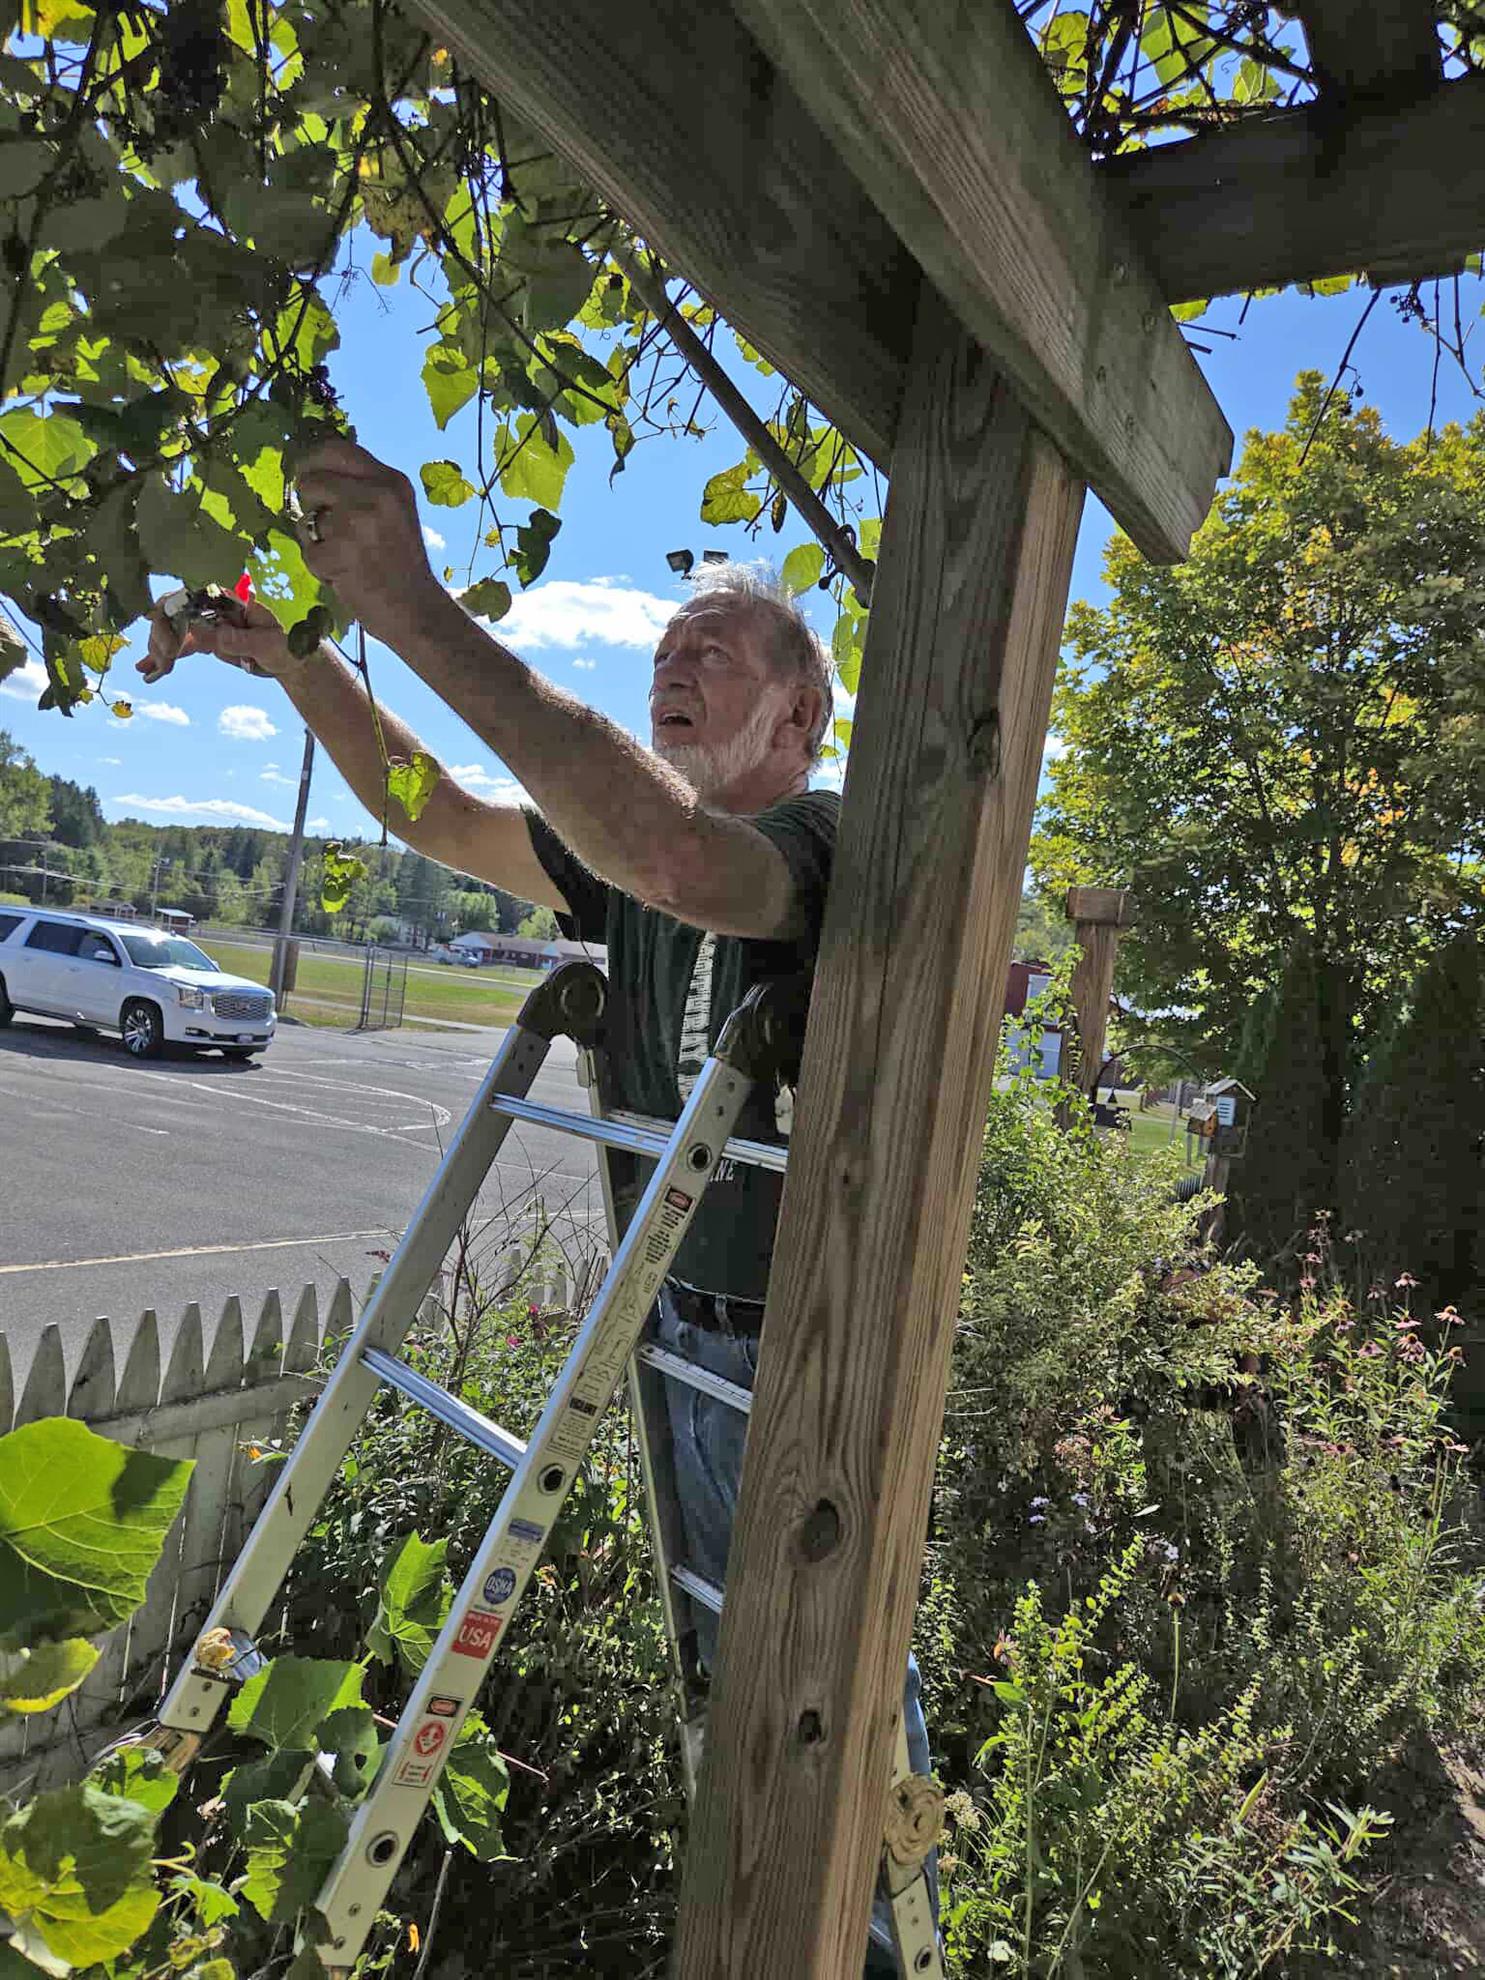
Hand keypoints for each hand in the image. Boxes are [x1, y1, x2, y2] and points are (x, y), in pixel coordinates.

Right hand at [138, 595, 299, 685]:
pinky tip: (151, 671)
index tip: (167, 635)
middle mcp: (218, 602)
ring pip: (174, 626)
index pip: (195, 593)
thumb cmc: (294, 645)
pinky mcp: (209, 636)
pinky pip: (183, 642)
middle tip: (163, 660)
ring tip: (154, 671)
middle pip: (177, 607)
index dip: (174, 610)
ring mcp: (211, 619)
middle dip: (163, 632)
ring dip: (160, 647)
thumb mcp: (275, 643)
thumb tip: (219, 636)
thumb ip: (247, 640)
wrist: (296, 660)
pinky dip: (167, 656)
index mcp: (235, 594)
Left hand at [293, 436, 441, 640]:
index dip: (312, 461)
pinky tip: (345, 576)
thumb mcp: (394, 512)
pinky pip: (308, 552)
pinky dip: (320, 569)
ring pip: (306, 519)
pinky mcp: (341, 551)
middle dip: (308, 503)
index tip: (305, 475)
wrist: (417, 610)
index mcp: (391, 481)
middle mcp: (376, 494)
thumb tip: (314, 472)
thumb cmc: (402, 564)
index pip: (337, 450)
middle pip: (311, 480)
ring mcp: (357, 522)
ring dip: (316, 541)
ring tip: (346, 558)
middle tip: (323, 525)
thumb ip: (363, 489)